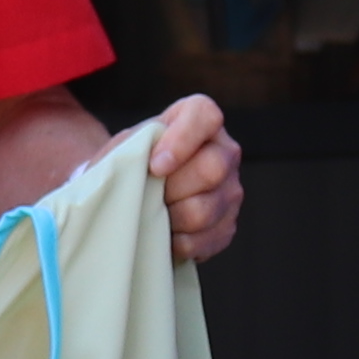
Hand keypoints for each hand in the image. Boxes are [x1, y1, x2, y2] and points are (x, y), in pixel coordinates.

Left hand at [139, 93, 244, 262]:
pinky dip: (176, 241)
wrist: (132, 190)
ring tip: (153, 212)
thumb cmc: (130, 161)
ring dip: (169, 217)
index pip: (206, 117)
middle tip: (148, 193)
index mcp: (201, 119)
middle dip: (171, 188)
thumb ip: (136, 146)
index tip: (155, 165)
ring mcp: (231, 191)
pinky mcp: (227, 226)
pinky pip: (204, 239)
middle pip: (213, 169)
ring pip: (204, 210)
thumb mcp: (127, 144)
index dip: (181, 142)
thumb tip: (143, 169)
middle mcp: (225, 151)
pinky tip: (164, 232)